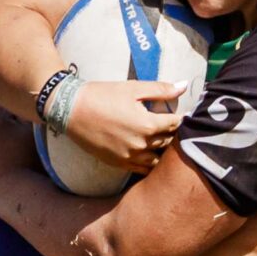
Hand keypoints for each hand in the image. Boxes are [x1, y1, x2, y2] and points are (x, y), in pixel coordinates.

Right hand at [65, 80, 183, 174]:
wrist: (71, 110)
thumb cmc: (102, 95)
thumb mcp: (133, 88)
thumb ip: (161, 89)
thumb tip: (185, 86)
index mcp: (148, 124)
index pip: (176, 125)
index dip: (180, 118)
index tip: (179, 114)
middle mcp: (141, 144)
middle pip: (168, 142)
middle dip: (172, 133)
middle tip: (171, 125)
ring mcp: (130, 156)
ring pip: (157, 159)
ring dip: (161, 150)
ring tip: (159, 139)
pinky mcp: (119, 163)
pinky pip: (142, 169)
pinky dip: (149, 162)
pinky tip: (147, 152)